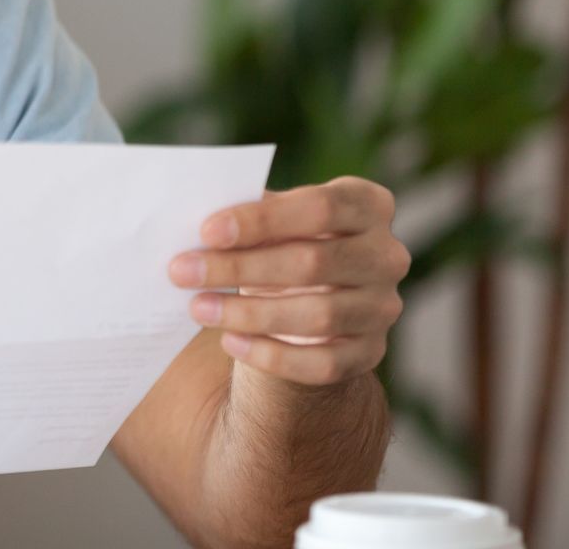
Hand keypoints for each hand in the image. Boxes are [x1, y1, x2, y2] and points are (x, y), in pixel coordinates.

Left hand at [167, 176, 410, 386]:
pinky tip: (231, 341)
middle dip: (239, 268)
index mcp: (367, 205)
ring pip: (318, 316)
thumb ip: (248, 214)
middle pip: (313, 262)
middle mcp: (386, 255)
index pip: (321, 207)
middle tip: (182, 270)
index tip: (206, 230)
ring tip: (198, 306)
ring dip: (248, 314)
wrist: (308, 298)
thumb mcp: (272, 221)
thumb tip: (196, 222)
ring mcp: (383, 307)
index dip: (262, 219)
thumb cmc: (281, 243)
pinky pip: (323, 363)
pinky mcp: (370, 352)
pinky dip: (272, 356)